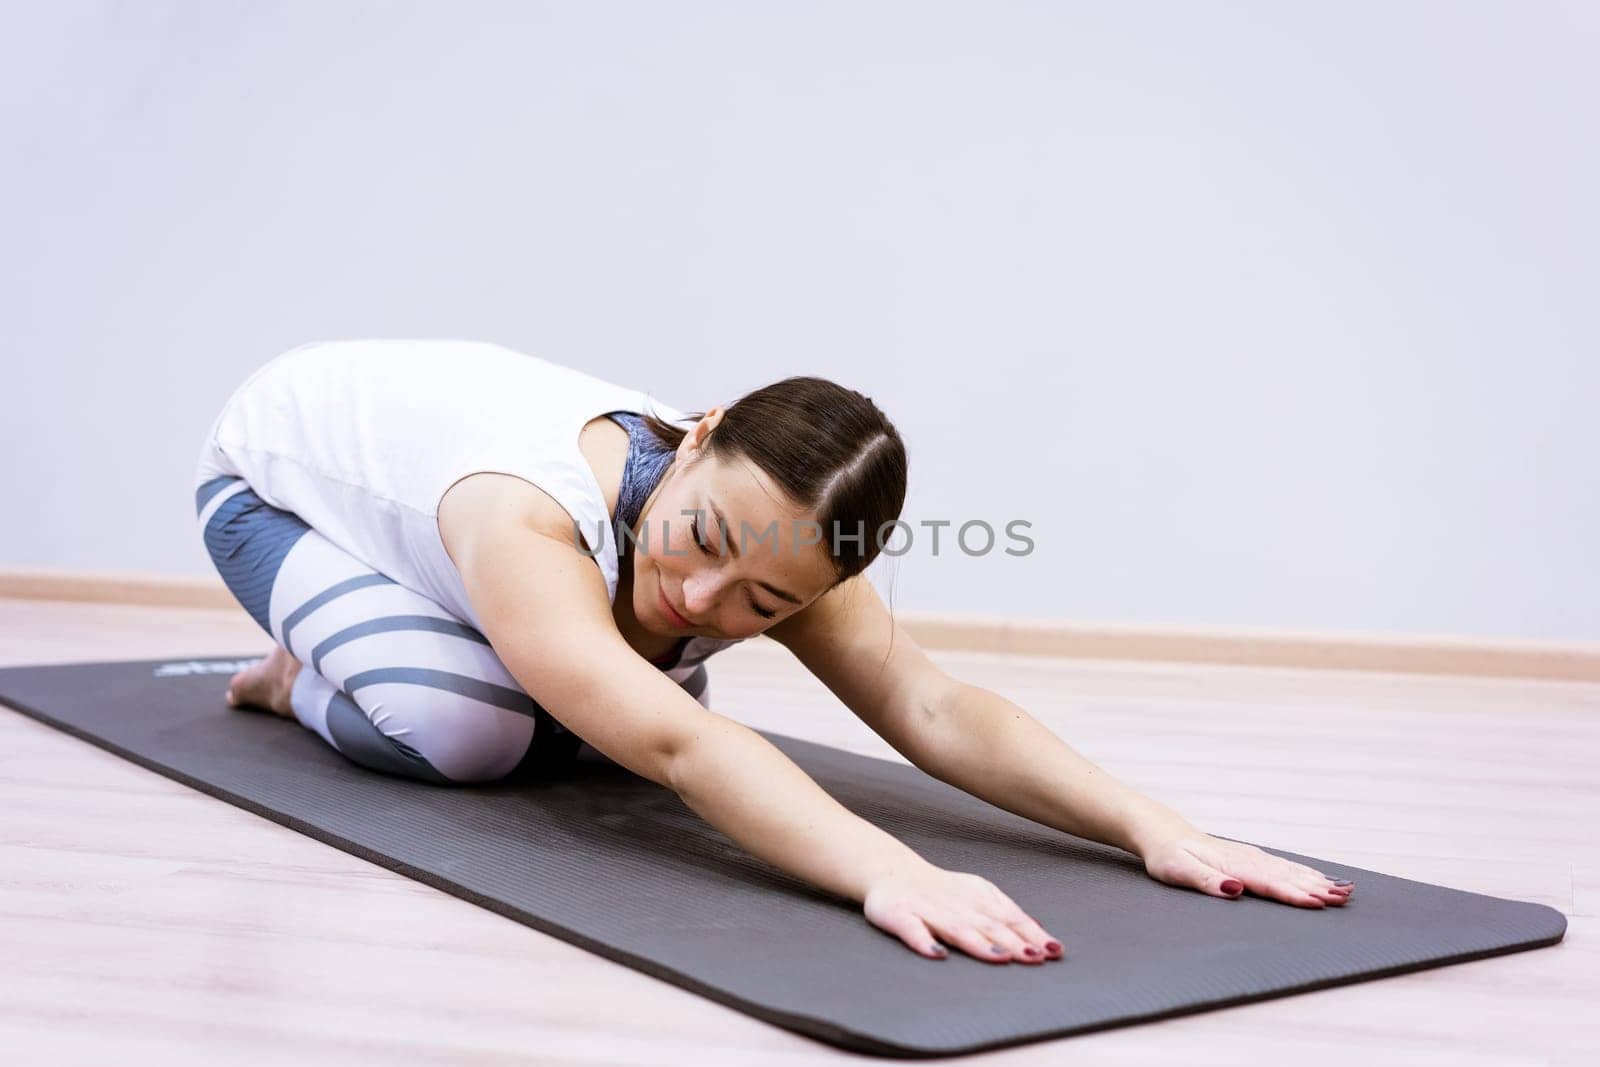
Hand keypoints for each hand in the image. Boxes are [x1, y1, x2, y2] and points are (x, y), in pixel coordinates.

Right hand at [863, 863, 1064, 963]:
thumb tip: (1038, 928)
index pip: (1009, 918)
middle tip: (1037, 957)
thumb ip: (1004, 911)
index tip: (1054, 950)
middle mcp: (956, 905)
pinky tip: (936, 955)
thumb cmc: (939, 889)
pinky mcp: (899, 915)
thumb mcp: (976, 893)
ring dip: (980, 944)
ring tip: (1001, 957)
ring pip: (956, 929)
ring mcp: (927, 911)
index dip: (1032, 934)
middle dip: (1014, 942)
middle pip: (989, 926)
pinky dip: (924, 942)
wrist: (891, 871)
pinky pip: (911, 930)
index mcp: (976, 899)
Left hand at [1140, 826, 1354, 906]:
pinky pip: (1282, 866)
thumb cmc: (1167, 855)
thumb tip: (1235, 890)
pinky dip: (1303, 871)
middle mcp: (1245, 860)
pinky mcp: (1248, 857)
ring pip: (1289, 870)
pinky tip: (1317, 877)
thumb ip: (1206, 881)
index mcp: (1231, 866)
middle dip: (1316, 888)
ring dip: (1316, 880)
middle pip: (1286, 877)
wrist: (1161, 832)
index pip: (1268, 884)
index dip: (1294, 894)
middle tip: (1345, 899)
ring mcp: (1249, 857)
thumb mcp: (1178, 870)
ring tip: (1344, 890)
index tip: (1320, 903)